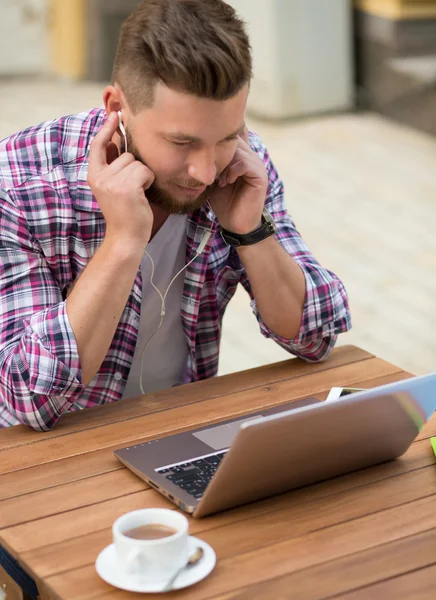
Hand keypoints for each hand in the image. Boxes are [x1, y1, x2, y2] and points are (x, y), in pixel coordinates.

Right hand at [87, 112, 154, 245]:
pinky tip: (142, 195)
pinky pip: (145, 171)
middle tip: (132, 189)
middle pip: (127, 154)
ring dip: (143, 176)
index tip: (114, 115)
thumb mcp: (113, 186)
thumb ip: (113, 164)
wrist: (125, 236)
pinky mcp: (127, 188)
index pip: (98, 145)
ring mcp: (112, 182)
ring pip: (138, 163)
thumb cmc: (124, 211)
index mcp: (94, 175)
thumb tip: (118, 140)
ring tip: (137, 193)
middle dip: (135, 168)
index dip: (106, 129)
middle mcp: (100, 176)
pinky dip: (149, 182)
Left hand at [209, 129, 267, 233]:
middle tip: (208, 169)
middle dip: (217, 152)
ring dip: (224, 164)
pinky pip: (245, 164)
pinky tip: (225, 182)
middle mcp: (251, 156)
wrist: (235, 223)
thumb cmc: (223, 202)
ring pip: (238, 151)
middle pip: (233, 140)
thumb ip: (209, 162)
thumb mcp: (212, 178)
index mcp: (241, 155)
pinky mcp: (260, 177)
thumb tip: (193, 147)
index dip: (215, 141)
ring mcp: (257, 165)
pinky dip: (232, 171)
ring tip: (217, 179)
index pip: (230, 135)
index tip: (202, 155)